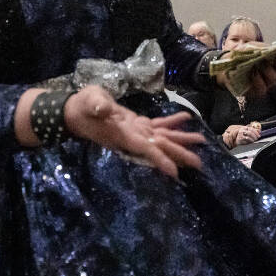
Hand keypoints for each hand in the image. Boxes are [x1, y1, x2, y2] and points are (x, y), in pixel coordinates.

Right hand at [64, 86, 204, 178]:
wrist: (74, 111)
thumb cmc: (82, 107)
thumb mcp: (89, 103)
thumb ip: (97, 106)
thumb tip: (104, 108)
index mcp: (125, 135)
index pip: (146, 149)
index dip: (160, 160)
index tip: (175, 173)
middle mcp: (134, 137)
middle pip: (161, 147)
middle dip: (180, 154)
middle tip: (200, 164)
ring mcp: (136, 131)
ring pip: (163, 137)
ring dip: (182, 139)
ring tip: (201, 140)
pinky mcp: (136, 123)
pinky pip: (157, 124)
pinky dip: (172, 122)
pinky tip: (185, 118)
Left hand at [216, 45, 275, 98]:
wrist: (227, 64)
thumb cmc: (242, 54)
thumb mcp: (252, 46)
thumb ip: (263, 47)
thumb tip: (271, 50)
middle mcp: (274, 72)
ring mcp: (266, 83)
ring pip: (274, 80)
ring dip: (269, 72)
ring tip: (261, 65)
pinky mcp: (256, 91)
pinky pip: (262, 90)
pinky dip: (259, 82)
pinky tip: (254, 75)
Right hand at [223, 123, 261, 147]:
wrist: (233, 141)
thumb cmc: (241, 137)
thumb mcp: (247, 133)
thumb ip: (252, 132)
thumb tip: (259, 131)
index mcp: (244, 128)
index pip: (251, 128)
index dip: (256, 132)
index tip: (259, 135)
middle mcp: (242, 130)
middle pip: (251, 132)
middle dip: (255, 135)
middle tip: (257, 138)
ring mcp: (241, 134)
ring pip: (249, 135)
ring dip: (253, 138)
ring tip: (254, 140)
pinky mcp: (240, 138)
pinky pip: (247, 139)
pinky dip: (250, 140)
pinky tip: (251, 141)